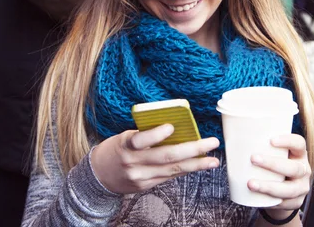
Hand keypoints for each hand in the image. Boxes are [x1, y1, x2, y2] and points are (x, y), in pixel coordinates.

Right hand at [91, 124, 219, 194]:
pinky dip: (185, 170)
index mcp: (125, 145)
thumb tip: (176, 129)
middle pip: (166, 157)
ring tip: (213, 160)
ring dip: (196, 164)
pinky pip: (169, 177)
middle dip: (192, 150)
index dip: (156, 134)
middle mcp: (133, 163)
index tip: (171, 126)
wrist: (99, 174)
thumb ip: (146, 135)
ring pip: (172, 170)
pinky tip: (198, 165)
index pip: (140, 140)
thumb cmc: (117, 148)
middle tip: (211, 142)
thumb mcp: (125, 137)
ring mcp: (140, 177)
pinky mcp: (146, 186)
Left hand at [249, 134, 310, 217]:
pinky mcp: (296, 202)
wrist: (283, 192)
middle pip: (293, 167)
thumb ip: (260, 146)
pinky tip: (257, 197)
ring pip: (289, 189)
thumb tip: (231, 135)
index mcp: (299, 154)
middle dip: (272, 164)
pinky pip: (284, 203)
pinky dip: (270, 200)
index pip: (299, 143)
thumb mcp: (273, 154)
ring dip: (269, 186)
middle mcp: (304, 170)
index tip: (270, 140)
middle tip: (253, 159)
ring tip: (250, 183)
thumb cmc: (273, 167)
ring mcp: (301, 187)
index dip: (288, 141)